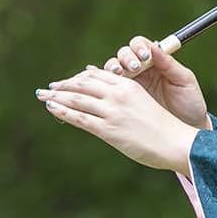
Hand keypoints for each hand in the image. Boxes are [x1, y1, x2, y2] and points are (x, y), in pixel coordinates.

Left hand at [36, 68, 198, 172]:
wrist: (174, 141)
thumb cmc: (159, 125)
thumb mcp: (140, 101)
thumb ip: (121, 92)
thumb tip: (107, 88)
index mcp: (127, 85)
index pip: (94, 76)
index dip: (76, 79)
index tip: (64, 82)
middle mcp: (117, 94)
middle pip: (82, 84)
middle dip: (62, 86)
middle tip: (46, 88)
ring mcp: (112, 111)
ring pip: (77, 99)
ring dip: (56, 96)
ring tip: (42, 96)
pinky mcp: (109, 129)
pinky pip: (80, 117)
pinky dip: (63, 111)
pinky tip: (51, 108)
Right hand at [103, 35, 209, 130]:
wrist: (189, 128)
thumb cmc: (189, 102)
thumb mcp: (184, 81)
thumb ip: (170, 64)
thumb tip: (155, 46)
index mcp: (156, 61)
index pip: (140, 45)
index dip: (139, 47)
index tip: (144, 56)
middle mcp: (141, 70)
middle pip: (124, 54)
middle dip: (126, 57)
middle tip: (133, 67)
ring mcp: (131, 84)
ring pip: (114, 68)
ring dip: (114, 68)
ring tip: (118, 74)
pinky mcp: (124, 99)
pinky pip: (109, 88)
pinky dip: (103, 83)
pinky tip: (102, 84)